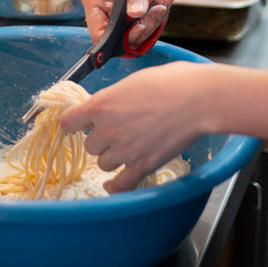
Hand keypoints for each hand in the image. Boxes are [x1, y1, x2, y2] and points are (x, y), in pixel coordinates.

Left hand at [60, 61, 215, 192]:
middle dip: (101, 139)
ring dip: (112, 156)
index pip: (68, 121)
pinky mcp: (143, 165)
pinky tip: (114, 184)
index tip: (80, 123)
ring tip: (128, 146)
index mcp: (102, 104)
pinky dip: (116, 186)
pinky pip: (120, 185)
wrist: (198, 99)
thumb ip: (114, 97)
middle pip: (89, 145)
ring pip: (103, 163)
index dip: (74, 122)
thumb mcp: (133, 80)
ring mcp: (125, 150)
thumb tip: (109, 105)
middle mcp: (108, 129)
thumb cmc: (171, 82)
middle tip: (118, 129)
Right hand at [80, 0, 176, 45]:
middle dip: (143, 25)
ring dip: (156, 17)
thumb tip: (135, 15)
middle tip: (158, 9)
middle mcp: (107, 6)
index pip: (99, 31)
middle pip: (122, 35)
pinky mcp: (140, 9)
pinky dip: (162, 11)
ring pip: (139, 30)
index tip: (136, 34)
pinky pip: (151, 22)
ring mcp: (124, 9)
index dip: (115, 40)